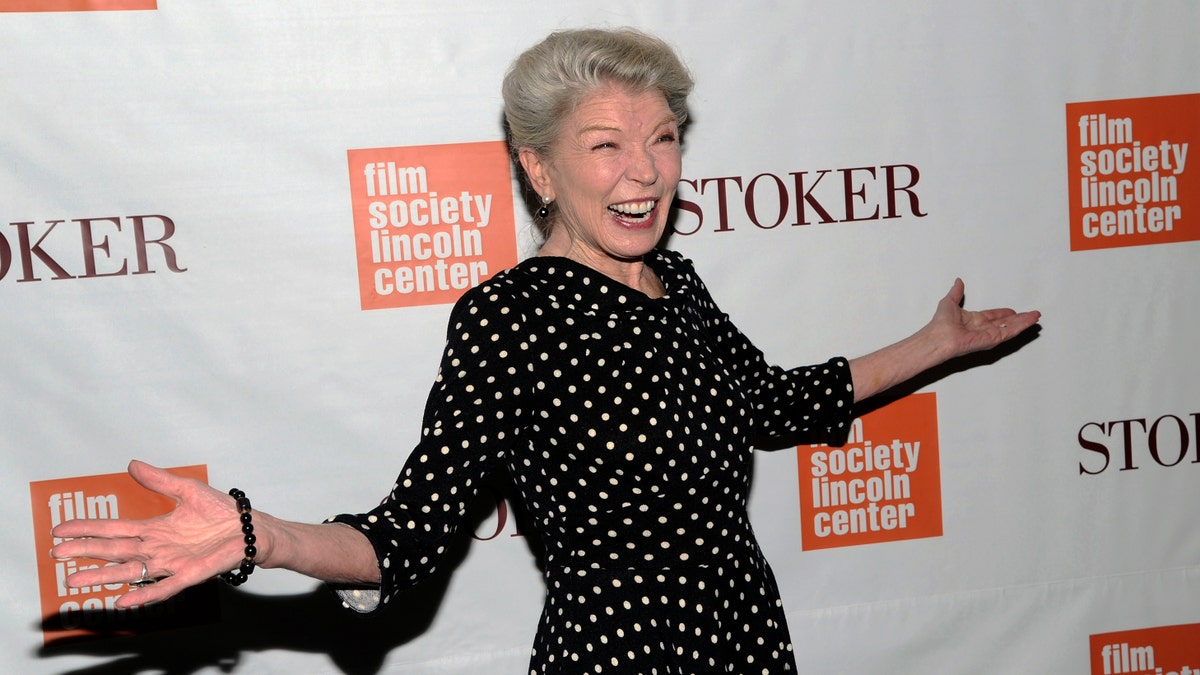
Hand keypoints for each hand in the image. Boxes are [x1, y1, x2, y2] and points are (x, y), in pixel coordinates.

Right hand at [50, 460, 253, 607]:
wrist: (250, 528)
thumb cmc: (221, 512)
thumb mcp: (188, 489)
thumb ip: (160, 481)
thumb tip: (132, 464)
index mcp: (154, 529)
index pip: (113, 529)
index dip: (87, 529)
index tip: (60, 530)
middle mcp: (157, 548)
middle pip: (113, 551)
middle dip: (85, 553)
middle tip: (56, 554)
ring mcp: (171, 563)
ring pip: (129, 572)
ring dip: (102, 577)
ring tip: (74, 581)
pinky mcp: (189, 574)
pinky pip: (163, 588)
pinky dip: (144, 594)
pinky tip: (123, 600)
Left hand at [924, 278, 1040, 360]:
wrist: (938, 336)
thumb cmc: (939, 324)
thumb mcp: (949, 302)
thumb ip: (956, 292)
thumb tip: (958, 281)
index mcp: (973, 321)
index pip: (992, 317)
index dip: (1002, 314)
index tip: (1012, 310)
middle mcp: (981, 329)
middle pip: (1005, 323)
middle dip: (1019, 319)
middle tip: (1031, 314)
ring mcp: (988, 335)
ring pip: (1010, 328)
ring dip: (1024, 322)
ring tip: (1035, 316)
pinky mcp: (992, 340)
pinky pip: (1009, 333)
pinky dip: (1020, 327)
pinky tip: (1029, 321)